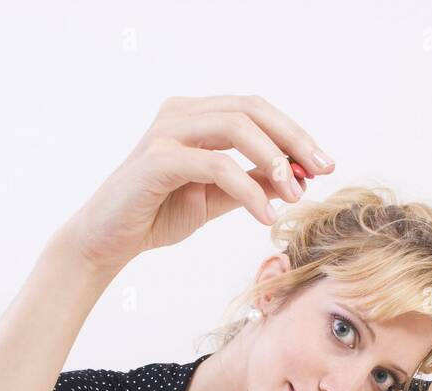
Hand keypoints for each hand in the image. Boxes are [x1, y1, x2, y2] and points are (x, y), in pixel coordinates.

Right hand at [65, 94, 334, 274]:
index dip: (294, 134)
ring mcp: (166, 132)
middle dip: (294, 139)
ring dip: (274, 160)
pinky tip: (265, 214)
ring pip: (236, 127)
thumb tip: (294, 179)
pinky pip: (216, 165)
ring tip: (295, 195)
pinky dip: (248, 188)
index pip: (256, 111)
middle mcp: (180, 113)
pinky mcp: (157, 159)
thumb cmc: (156, 214)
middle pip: (252, 109)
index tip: (323, 164)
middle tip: (322, 170)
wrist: (108, 240)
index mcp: (195, 116)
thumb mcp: (215, 199)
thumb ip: (251, 183)